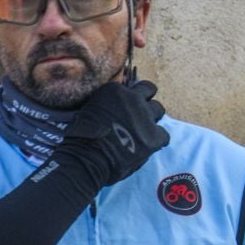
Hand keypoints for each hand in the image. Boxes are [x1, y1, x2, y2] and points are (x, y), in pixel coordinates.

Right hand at [53, 79, 168, 186]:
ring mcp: (145, 117)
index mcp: (115, 90)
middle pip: (149, 91)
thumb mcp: (89, 110)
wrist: (88, 158)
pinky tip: (147, 145)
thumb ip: (106, 106)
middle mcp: (133, 98)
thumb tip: (113, 111)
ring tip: (142, 130)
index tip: (126, 104)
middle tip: (137, 115)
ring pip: (159, 109)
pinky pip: (164, 134)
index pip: (131, 86)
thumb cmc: (81, 137)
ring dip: (151, 117)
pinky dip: (157, 139)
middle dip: (144, 101)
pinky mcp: (154, 136)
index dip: (130, 96)